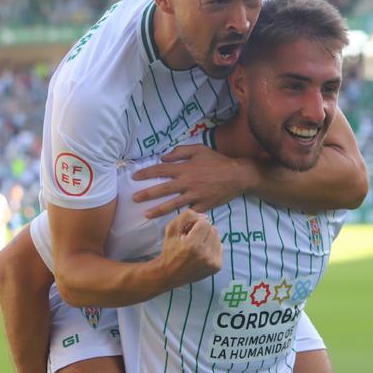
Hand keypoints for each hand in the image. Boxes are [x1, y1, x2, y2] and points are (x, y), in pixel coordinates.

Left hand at [131, 145, 257, 217]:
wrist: (239, 175)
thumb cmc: (218, 161)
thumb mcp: (200, 149)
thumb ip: (180, 151)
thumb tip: (163, 157)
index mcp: (185, 168)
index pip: (160, 170)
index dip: (146, 173)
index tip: (134, 177)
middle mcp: (188, 182)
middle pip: (162, 189)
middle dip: (146, 194)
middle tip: (133, 198)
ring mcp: (195, 195)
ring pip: (173, 204)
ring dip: (158, 210)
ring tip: (146, 215)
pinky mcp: (204, 205)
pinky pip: (189, 213)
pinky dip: (180, 218)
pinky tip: (170, 223)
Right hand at [156, 209, 221, 287]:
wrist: (169, 274)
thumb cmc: (170, 250)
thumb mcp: (171, 229)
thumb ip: (186, 217)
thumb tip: (205, 216)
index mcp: (192, 244)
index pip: (205, 223)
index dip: (197, 223)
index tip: (190, 230)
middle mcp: (204, 254)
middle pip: (213, 229)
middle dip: (204, 230)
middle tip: (194, 238)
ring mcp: (212, 262)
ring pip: (218, 238)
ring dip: (209, 238)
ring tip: (198, 245)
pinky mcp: (217, 267)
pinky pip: (220, 248)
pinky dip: (213, 247)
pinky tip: (203, 252)